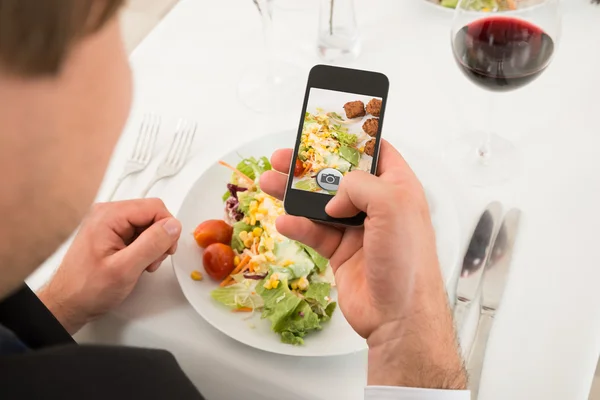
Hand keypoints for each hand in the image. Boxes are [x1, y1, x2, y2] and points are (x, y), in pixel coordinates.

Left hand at [38, 199, 180, 334]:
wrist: (68, 303)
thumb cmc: (86, 289)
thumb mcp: (125, 269)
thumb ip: (151, 244)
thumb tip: (173, 226)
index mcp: (109, 215)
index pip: (155, 207)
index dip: (167, 229)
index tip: (166, 249)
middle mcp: (108, 214)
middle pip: (152, 215)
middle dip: (160, 238)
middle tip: (152, 260)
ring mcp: (109, 223)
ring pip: (148, 225)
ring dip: (153, 246)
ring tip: (142, 265)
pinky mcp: (112, 234)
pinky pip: (139, 234)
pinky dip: (144, 249)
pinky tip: (136, 264)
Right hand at [260, 141, 465, 388]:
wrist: (398, 316)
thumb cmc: (407, 261)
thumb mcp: (392, 206)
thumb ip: (360, 186)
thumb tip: (333, 196)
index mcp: (398, 188)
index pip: (375, 152)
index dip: (351, 139)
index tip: (325, 129)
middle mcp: (377, 206)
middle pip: (338, 177)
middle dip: (309, 166)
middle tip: (283, 157)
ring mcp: (357, 229)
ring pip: (319, 203)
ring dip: (293, 193)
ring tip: (269, 182)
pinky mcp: (341, 252)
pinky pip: (314, 233)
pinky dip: (297, 226)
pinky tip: (284, 221)